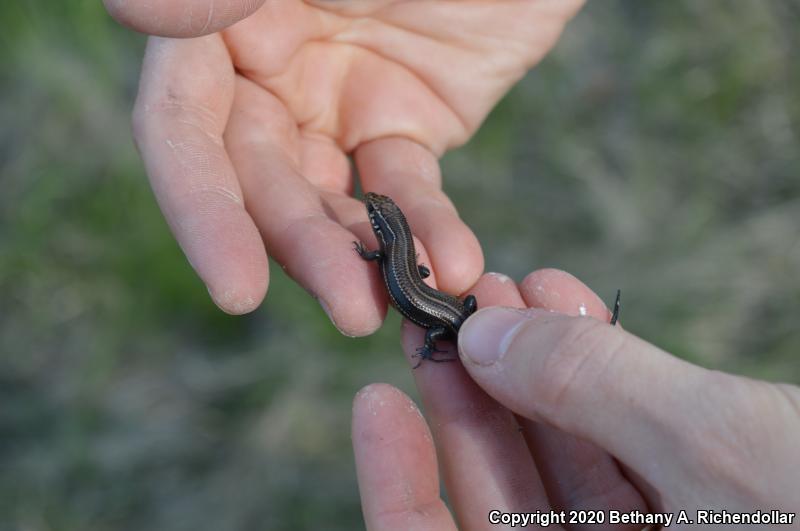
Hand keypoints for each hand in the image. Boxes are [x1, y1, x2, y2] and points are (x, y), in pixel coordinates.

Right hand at [103, 0, 583, 331]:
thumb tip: (132, 11)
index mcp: (227, 21)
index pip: (186, 129)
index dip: (203, 212)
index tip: (237, 291)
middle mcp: (269, 69)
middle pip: (263, 182)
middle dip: (305, 251)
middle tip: (352, 313)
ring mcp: (337, 100)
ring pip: (331, 199)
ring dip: (364, 258)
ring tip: (407, 304)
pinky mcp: (404, 123)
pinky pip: (406, 191)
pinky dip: (428, 232)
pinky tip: (455, 266)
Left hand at [352, 269, 799, 529]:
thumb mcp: (724, 455)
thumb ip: (593, 392)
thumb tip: (483, 338)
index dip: (402, 489)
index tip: (376, 395)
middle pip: (505, 504)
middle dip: (478, 397)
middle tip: (452, 314)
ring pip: (566, 468)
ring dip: (538, 372)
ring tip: (513, 291)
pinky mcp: (708, 517)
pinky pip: (629, 451)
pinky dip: (601, 379)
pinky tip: (572, 308)